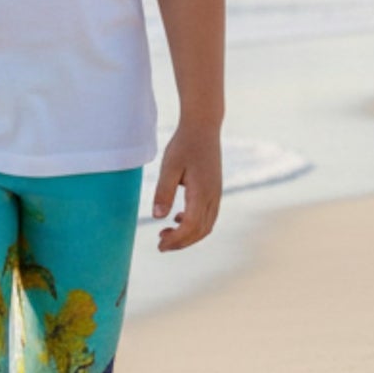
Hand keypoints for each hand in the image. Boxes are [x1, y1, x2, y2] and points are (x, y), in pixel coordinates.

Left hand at [150, 122, 220, 250]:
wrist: (203, 127)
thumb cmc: (184, 145)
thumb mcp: (169, 167)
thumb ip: (163, 192)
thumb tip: (157, 217)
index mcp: (202, 193)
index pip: (190, 226)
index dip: (176, 240)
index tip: (160, 245)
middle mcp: (213, 197)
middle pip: (200, 231)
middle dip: (181, 243)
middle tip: (161, 245)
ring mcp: (216, 194)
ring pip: (206, 226)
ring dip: (188, 235)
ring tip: (166, 234)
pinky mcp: (214, 190)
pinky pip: (208, 215)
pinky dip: (194, 224)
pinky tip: (178, 218)